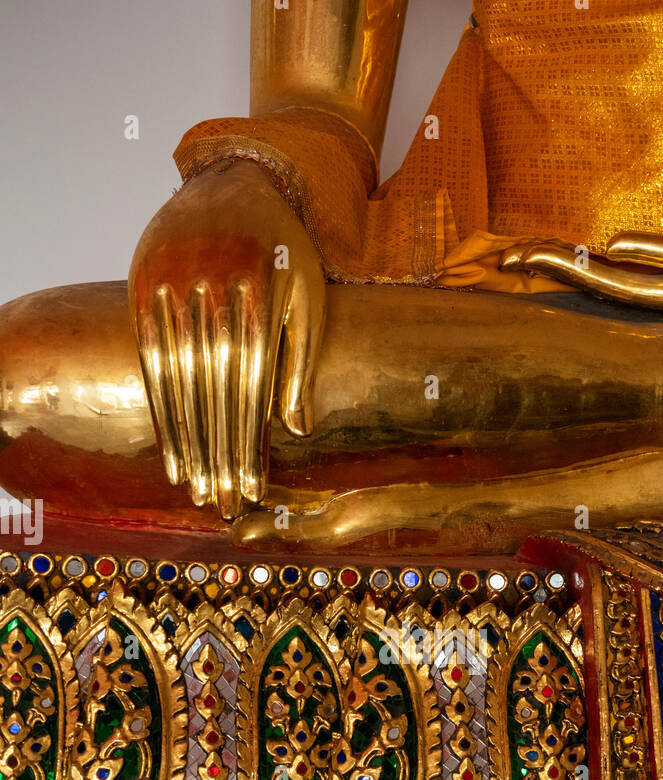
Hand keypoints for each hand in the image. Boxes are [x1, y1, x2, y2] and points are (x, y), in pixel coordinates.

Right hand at [129, 160, 324, 518]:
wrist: (232, 181)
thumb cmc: (283, 250)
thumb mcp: (308, 296)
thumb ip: (302, 361)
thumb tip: (297, 430)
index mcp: (260, 292)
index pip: (252, 383)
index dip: (250, 439)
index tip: (254, 486)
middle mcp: (212, 287)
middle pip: (213, 388)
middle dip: (219, 451)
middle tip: (226, 503)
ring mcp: (172, 285)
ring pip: (178, 380)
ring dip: (189, 443)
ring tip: (199, 491)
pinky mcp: (142, 285)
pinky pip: (149, 362)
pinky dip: (161, 412)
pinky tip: (173, 452)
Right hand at [500, 194, 662, 315]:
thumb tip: (633, 249)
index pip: (619, 288)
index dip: (567, 279)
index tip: (516, 261)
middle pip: (618, 292)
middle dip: (560, 275)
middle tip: (506, 259)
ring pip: (650, 287)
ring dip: (592, 277)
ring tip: (542, 259)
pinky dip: (658, 257)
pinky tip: (617, 246)